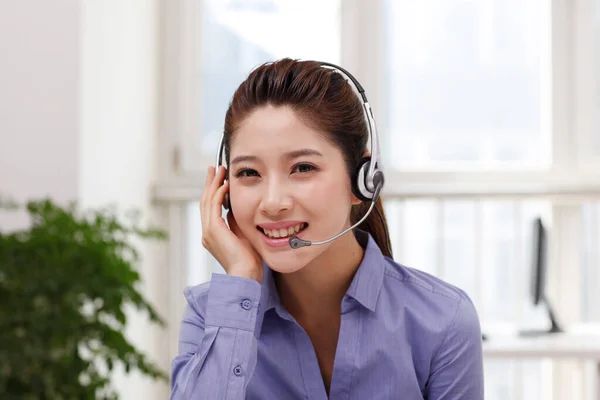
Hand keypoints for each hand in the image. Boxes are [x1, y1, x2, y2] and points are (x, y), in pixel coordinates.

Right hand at [200, 166, 262, 281]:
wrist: (246, 274)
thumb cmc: (249, 260)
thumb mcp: (242, 236)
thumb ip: (236, 222)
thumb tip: (235, 209)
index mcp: (212, 235)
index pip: (210, 208)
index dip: (213, 191)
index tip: (218, 179)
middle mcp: (207, 232)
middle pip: (205, 201)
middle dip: (210, 183)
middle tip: (214, 168)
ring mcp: (208, 231)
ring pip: (207, 201)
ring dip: (213, 184)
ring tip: (219, 170)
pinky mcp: (213, 230)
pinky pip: (213, 207)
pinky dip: (218, 194)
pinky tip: (225, 184)